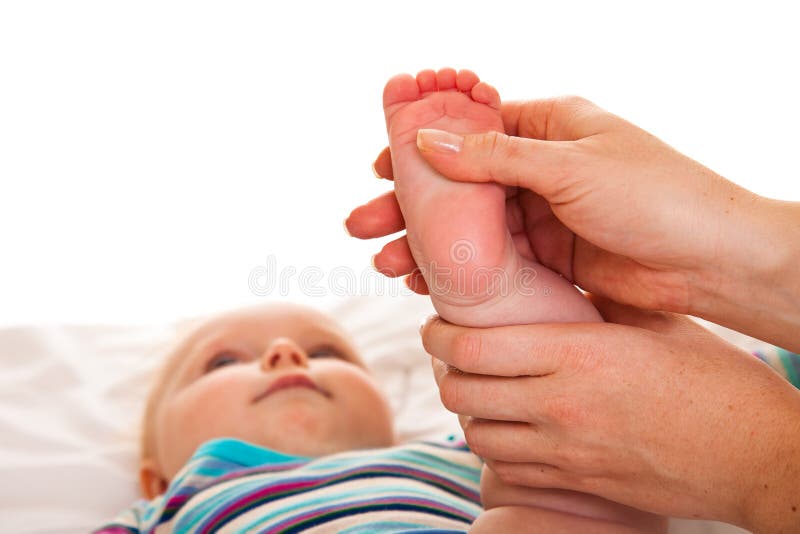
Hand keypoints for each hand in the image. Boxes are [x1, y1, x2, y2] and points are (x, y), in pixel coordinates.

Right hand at [346, 97, 799, 350]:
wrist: (710, 261)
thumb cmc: (655, 195)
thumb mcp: (569, 166)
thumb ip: (495, 158)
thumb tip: (428, 141)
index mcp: (548, 128)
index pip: (469, 133)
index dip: (421, 150)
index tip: (380, 169)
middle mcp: (540, 168)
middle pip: (458, 184)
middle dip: (408, 205)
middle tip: (362, 226)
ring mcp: (541, 214)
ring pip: (468, 226)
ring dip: (424, 242)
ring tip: (386, 263)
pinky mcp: (547, 255)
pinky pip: (490, 259)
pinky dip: (457, 269)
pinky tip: (424, 282)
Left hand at [421, 296, 799, 531]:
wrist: (756, 455)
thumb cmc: (717, 382)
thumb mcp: (655, 324)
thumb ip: (599, 303)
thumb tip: (559, 281)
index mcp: (577, 354)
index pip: (473, 347)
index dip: (439, 334)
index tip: (436, 324)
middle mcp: (560, 406)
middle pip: (462, 391)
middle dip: (443, 370)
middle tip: (451, 353)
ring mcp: (566, 452)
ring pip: (477, 434)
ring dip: (467, 409)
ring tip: (478, 389)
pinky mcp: (577, 483)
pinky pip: (509, 469)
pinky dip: (495, 445)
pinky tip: (509, 425)